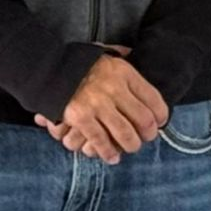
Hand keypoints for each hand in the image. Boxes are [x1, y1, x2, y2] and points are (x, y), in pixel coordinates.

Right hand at [35, 54, 167, 163]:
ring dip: (131, 145)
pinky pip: (100, 141)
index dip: (161, 114)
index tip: (161, 121)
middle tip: (148, 138)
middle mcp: (114, 89)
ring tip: (131, 147)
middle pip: (143, 119)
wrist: (48, 67)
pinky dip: (108, 152)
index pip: (153, 98)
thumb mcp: (106, 53)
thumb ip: (122, 55)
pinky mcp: (81, 118)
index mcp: (124, 72)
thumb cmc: (79, 62)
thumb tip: (135, 53)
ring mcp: (98, 105)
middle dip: (149, 133)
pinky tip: (112, 157)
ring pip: (125, 134)